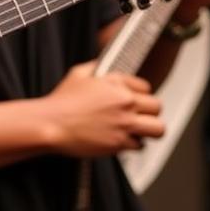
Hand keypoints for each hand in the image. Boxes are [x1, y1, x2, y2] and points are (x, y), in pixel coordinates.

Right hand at [38, 60, 163, 156]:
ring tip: (140, 129)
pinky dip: (133, 144)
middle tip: (140, 115)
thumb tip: (104, 64)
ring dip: (150, 129)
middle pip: (157, 107)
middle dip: (150, 111)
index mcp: (116, 84)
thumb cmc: (61, 101)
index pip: (146, 87)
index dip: (140, 93)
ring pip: (158, 129)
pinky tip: (122, 139)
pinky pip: (140, 146)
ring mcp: (124, 124)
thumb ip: (96, 67)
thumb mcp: (78, 73)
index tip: (134, 99)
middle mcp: (124, 103)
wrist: (51, 124)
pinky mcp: (119, 143)